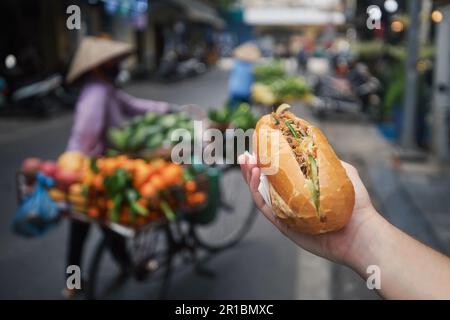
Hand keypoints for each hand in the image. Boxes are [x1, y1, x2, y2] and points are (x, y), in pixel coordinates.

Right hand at [238, 152, 379, 264]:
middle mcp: (292, 199)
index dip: (267, 158)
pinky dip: (256, 192)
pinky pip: (265, 207)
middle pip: (265, 181)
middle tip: (246, 154)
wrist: (359, 231)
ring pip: (261, 193)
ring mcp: (286, 211)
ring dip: (250, 176)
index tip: (260, 144)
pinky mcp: (283, 224)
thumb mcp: (343, 171)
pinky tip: (256, 175)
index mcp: (302, 186)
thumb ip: (326, 159)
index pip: (280, 170)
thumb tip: (312, 145)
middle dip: (253, 166)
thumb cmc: (355, 203)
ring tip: (247, 161)